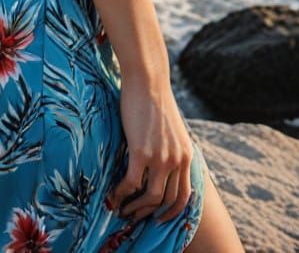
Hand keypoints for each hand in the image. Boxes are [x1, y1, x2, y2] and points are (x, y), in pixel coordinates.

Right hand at [105, 74, 193, 225]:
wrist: (148, 81)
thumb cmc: (154, 100)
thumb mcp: (171, 130)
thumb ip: (170, 150)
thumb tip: (159, 165)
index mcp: (186, 156)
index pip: (185, 196)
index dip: (172, 212)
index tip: (159, 218)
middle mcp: (177, 160)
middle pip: (167, 201)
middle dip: (150, 214)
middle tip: (135, 216)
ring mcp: (161, 158)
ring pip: (151, 198)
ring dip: (135, 208)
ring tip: (122, 210)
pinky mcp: (141, 152)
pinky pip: (131, 183)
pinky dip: (121, 194)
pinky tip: (112, 195)